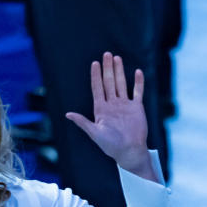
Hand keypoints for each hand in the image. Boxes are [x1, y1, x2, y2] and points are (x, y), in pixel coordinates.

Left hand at [66, 52, 154, 180]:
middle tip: (106, 54)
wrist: (129, 151)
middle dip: (107, 69)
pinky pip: (137, 92)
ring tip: (117, 58)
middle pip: (109, 82)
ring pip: (121, 84)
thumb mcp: (94, 133)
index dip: (96, 76)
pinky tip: (137, 72)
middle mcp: (112, 104)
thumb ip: (83, 122)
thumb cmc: (110, 145)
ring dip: (119, 71)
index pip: (97, 88)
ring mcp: (125, 105)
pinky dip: (138, 82)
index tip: (94, 63)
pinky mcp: (137, 108)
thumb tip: (68, 114)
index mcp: (101, 109)